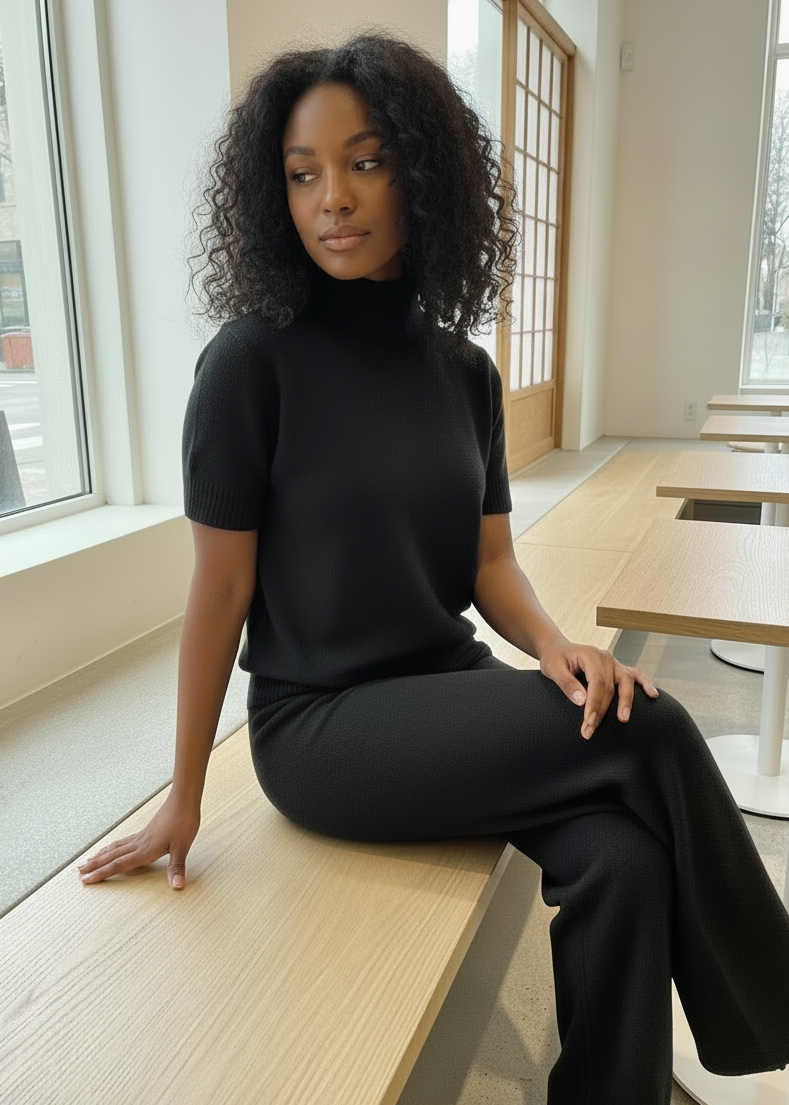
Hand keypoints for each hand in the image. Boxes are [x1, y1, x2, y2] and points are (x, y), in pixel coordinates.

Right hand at [77, 794, 200, 889]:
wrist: (183, 800)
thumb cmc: (184, 822)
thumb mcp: (182, 847)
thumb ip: (176, 867)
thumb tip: (177, 885)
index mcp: (145, 850)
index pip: (119, 865)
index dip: (102, 873)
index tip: (86, 880)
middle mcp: (139, 844)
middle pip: (112, 856)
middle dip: (95, 865)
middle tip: (79, 872)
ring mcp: (141, 837)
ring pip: (115, 848)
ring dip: (101, 855)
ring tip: (88, 860)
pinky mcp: (145, 832)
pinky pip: (123, 842)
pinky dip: (113, 847)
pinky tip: (112, 848)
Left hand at [539, 641, 657, 739]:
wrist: (558, 649)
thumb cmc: (555, 658)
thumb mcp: (552, 668)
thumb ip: (566, 683)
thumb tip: (582, 700)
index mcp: (590, 655)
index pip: (596, 683)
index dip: (594, 704)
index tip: (588, 721)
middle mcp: (605, 657)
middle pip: (610, 687)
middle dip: (602, 710)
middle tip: (591, 729)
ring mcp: (614, 662)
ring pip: (626, 682)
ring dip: (626, 701)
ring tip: (624, 719)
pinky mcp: (618, 668)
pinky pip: (636, 674)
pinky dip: (645, 683)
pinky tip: (653, 695)